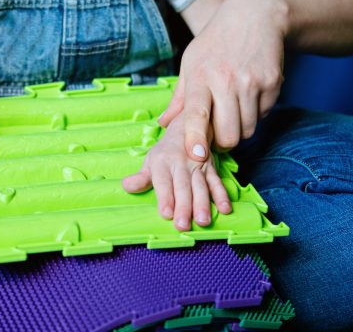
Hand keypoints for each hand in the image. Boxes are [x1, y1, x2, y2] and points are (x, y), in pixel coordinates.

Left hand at [122, 112, 231, 230]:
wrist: (188, 128)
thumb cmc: (165, 153)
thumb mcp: (150, 162)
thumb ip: (141, 177)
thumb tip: (126, 186)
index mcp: (163, 162)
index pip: (163, 182)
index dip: (165, 198)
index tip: (166, 214)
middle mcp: (181, 164)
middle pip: (183, 187)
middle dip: (183, 206)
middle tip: (183, 225)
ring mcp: (198, 166)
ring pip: (201, 186)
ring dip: (203, 204)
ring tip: (203, 221)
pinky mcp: (211, 169)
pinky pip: (217, 182)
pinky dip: (222, 196)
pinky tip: (225, 209)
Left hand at [160, 0, 286, 159]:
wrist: (256, 16)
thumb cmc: (217, 42)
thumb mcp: (191, 62)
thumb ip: (180, 97)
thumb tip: (164, 124)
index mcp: (201, 75)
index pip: (197, 112)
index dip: (196, 136)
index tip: (197, 154)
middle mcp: (227, 80)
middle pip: (229, 134)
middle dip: (222, 142)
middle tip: (217, 135)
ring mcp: (252, 83)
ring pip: (248, 130)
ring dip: (240, 129)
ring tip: (233, 110)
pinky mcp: (273, 83)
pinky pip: (263, 116)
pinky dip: (255, 114)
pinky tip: (249, 95)